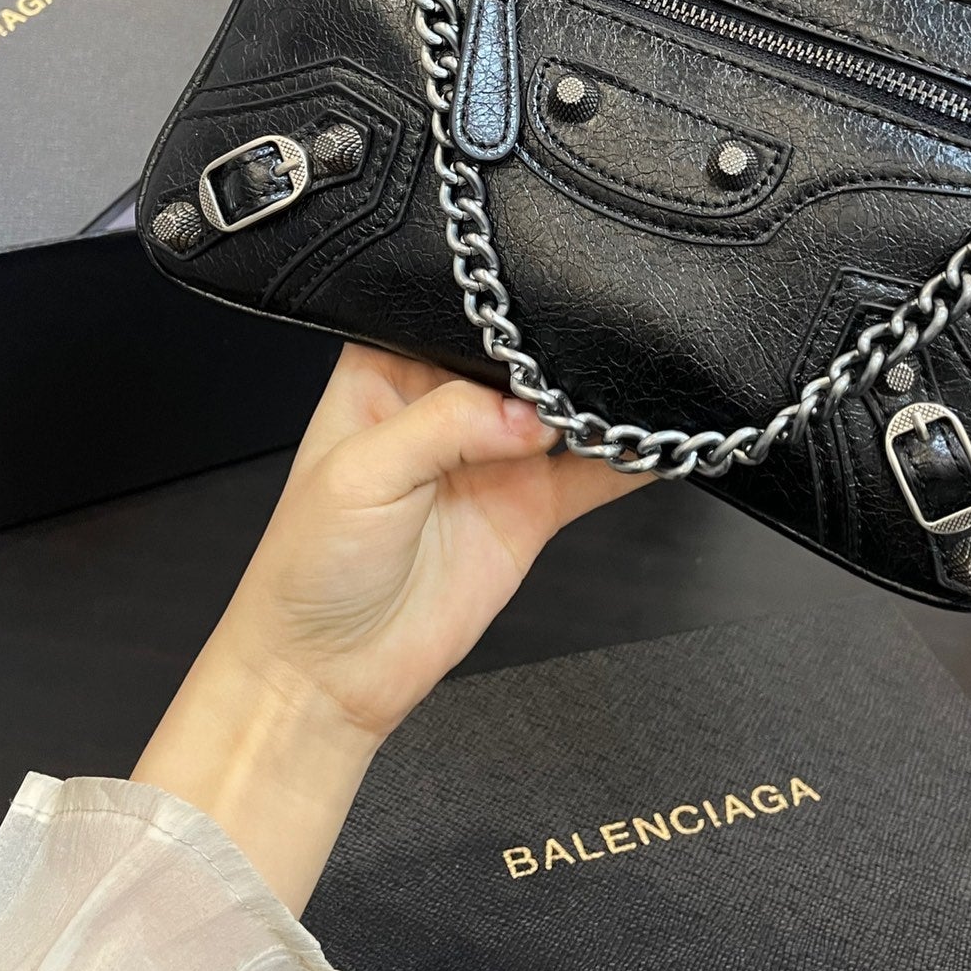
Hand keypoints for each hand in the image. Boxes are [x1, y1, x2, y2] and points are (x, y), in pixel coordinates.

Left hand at [134, 343, 647, 911]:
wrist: (330, 675)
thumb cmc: (309, 565)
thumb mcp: (361, 475)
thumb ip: (445, 426)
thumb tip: (531, 412)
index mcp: (389, 369)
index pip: (453, 315)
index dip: (495, 304)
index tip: (545, 294)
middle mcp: (446, 402)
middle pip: (519, 357)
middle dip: (558, 346)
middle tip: (602, 336)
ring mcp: (494, 455)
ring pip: (564, 409)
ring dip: (600, 399)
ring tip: (640, 379)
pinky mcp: (530, 506)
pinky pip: (593, 475)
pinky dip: (629, 459)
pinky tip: (661, 441)